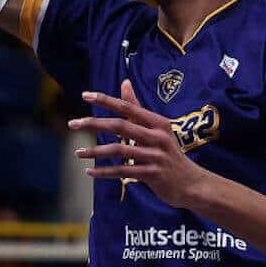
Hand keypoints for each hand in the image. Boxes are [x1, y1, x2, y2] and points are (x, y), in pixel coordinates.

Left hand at [69, 79, 206, 209]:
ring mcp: (155, 156)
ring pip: (119, 150)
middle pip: (120, 126)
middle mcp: (157, 136)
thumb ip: (138, 108)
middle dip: (94, 124)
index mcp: (157, 122)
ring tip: (78, 152)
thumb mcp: (158, 129)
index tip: (85, 95)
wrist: (192, 184)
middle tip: (72, 124)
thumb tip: (125, 82)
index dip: (105, 100)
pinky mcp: (153, 175)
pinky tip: (90, 171)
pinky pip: (123, 171)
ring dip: (95, 151)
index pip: (127, 107)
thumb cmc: (170, 154)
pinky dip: (104, 172)